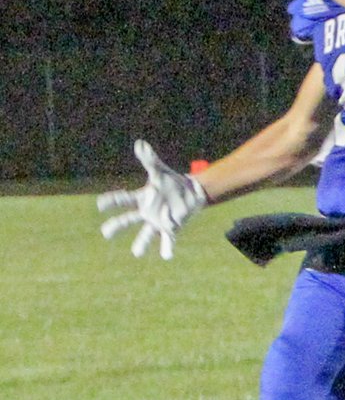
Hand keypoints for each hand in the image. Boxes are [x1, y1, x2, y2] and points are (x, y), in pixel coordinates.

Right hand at [97, 140, 206, 258]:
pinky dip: (167, 248)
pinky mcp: (171, 229)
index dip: (111, 201)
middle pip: (128, 220)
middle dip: (117, 226)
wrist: (191, 192)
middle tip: (105, 233)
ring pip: (146, 235)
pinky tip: (167, 255)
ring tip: (136, 253)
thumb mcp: (160, 170)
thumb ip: (150, 160)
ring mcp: (157, 222)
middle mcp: (146, 212)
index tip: (100, 204)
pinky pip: (168, 240)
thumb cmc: (171, 181)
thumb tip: (140, 144)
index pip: (123, 199)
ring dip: (142, 244)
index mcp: (142, 198)